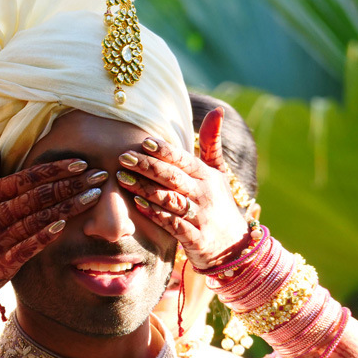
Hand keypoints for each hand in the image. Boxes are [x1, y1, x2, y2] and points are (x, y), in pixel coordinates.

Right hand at [0, 136, 106, 298]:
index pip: (26, 178)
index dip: (54, 169)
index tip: (81, 163)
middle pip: (38, 196)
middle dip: (71, 184)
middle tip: (99, 176)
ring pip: (37, 218)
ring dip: (68, 207)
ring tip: (94, 196)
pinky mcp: (4, 261)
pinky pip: (27, 246)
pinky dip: (45, 236)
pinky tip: (64, 225)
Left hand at [116, 108, 249, 268]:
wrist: (236, 247)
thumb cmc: (219, 204)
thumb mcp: (219, 172)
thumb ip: (212, 143)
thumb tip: (216, 110)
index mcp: (208, 175)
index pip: (184, 159)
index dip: (165, 150)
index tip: (144, 141)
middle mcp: (204, 194)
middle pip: (173, 177)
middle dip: (147, 166)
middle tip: (122, 156)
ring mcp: (200, 217)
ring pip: (170, 199)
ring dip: (145, 189)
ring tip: (122, 178)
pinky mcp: (195, 238)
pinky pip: (173, 225)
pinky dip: (156, 214)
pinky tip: (137, 205)